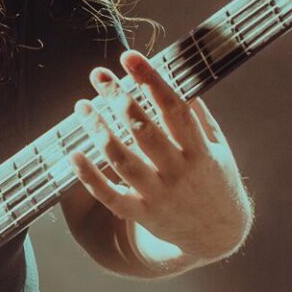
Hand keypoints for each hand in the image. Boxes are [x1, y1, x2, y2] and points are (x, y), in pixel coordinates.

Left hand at [68, 50, 251, 267]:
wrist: (218, 234)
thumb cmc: (216, 179)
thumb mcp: (218, 146)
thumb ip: (197, 115)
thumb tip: (174, 77)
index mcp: (200, 150)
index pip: (174, 107)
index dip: (151, 79)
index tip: (130, 57)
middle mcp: (179, 172)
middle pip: (143, 130)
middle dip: (118, 98)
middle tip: (98, 75)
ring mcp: (159, 195)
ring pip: (122, 160)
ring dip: (99, 130)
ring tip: (82, 106)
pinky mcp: (141, 214)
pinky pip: (109, 195)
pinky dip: (89, 176)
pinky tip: (72, 153)